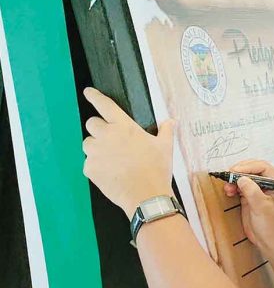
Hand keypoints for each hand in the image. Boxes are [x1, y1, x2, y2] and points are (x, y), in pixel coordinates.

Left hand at [82, 87, 174, 219]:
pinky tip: (110, 173)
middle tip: (111, 141)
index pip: (105, 105)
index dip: (94, 96)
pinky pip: (88, 163)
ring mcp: (95, 153)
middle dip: (99, 129)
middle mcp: (106, 136)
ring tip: (111, 159)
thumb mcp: (166, 147)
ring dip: (96, 148)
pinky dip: (97, 166)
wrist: (146, 195)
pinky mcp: (89, 168)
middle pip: (91, 123)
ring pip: (88, 144)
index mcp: (124, 126)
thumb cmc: (157, 168)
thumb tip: (172, 120)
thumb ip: (166, 130)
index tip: (88, 92)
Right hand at [224, 160, 273, 250]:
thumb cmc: (271, 226)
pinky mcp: (251, 195)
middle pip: (253, 169)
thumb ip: (252, 191)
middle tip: (229, 177)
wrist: (268, 241)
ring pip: (245, 176)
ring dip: (235, 179)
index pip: (263, 167)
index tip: (235, 171)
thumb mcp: (261, 207)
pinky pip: (241, 186)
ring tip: (228, 187)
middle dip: (240, 172)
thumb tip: (241, 178)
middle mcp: (269, 183)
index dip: (248, 167)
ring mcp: (260, 189)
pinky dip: (234, 186)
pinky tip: (229, 191)